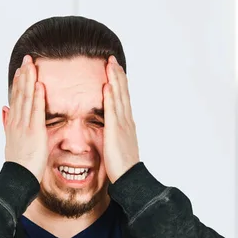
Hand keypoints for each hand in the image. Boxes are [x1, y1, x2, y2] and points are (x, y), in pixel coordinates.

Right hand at [4, 55, 47, 182]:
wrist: (17, 177)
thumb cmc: (18, 163)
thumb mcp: (10, 140)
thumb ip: (7, 122)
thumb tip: (3, 109)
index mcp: (13, 123)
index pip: (16, 98)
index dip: (18, 82)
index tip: (21, 69)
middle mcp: (17, 122)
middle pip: (20, 94)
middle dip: (23, 75)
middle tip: (27, 58)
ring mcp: (24, 126)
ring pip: (26, 98)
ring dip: (29, 80)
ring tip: (32, 65)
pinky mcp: (34, 132)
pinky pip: (36, 111)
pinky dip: (38, 97)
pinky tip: (40, 84)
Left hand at [103, 55, 140, 182]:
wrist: (129, 178)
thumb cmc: (122, 166)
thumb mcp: (118, 145)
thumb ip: (114, 134)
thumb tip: (109, 129)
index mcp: (126, 124)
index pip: (122, 98)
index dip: (119, 82)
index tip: (114, 68)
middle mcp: (126, 121)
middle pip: (122, 93)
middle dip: (117, 75)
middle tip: (112, 59)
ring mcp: (122, 125)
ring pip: (119, 97)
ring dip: (114, 79)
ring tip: (110, 64)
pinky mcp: (116, 132)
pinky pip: (112, 111)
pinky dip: (111, 97)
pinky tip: (108, 86)